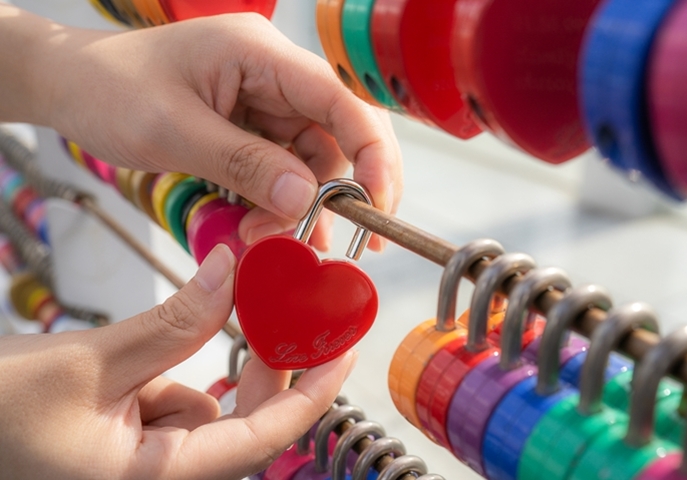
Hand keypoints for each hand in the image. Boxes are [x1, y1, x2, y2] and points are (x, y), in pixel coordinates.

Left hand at [0, 7, 402, 250]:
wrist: (72, 87)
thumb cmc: (110, 89)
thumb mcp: (173, 130)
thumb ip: (243, 164)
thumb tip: (306, 200)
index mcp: (260, 54)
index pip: (340, 99)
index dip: (371, 152)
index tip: (376, 203)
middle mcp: (273, 75)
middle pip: (335, 135)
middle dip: (333, 191)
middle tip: (326, 241)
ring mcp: (264, 102)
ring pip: (311, 160)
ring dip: (298, 206)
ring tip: (270, 241)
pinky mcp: (251, 128)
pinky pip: (282, 169)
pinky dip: (277, 204)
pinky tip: (262, 229)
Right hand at [0, 245, 356, 479]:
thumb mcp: (92, 363)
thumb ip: (173, 324)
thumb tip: (232, 273)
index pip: (263, 437)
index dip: (312, 392)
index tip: (344, 348)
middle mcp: (160, 479)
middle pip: (243, 419)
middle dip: (259, 359)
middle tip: (275, 300)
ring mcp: (148, 463)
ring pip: (208, 405)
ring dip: (204, 359)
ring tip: (179, 327)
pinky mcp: (135, 442)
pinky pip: (177, 402)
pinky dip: (172, 367)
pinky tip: (138, 355)